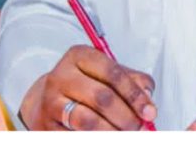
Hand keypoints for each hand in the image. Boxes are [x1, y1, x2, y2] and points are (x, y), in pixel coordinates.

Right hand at [20, 46, 156, 130]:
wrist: (46, 100)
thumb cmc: (85, 84)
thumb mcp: (108, 74)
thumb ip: (133, 81)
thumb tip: (148, 101)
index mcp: (79, 56)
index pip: (112, 73)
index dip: (134, 95)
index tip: (150, 112)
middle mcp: (61, 76)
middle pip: (101, 98)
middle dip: (126, 117)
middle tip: (139, 127)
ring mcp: (50, 102)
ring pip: (87, 121)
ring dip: (113, 132)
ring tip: (126, 135)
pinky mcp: (45, 126)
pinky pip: (75, 137)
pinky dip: (96, 140)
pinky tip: (107, 138)